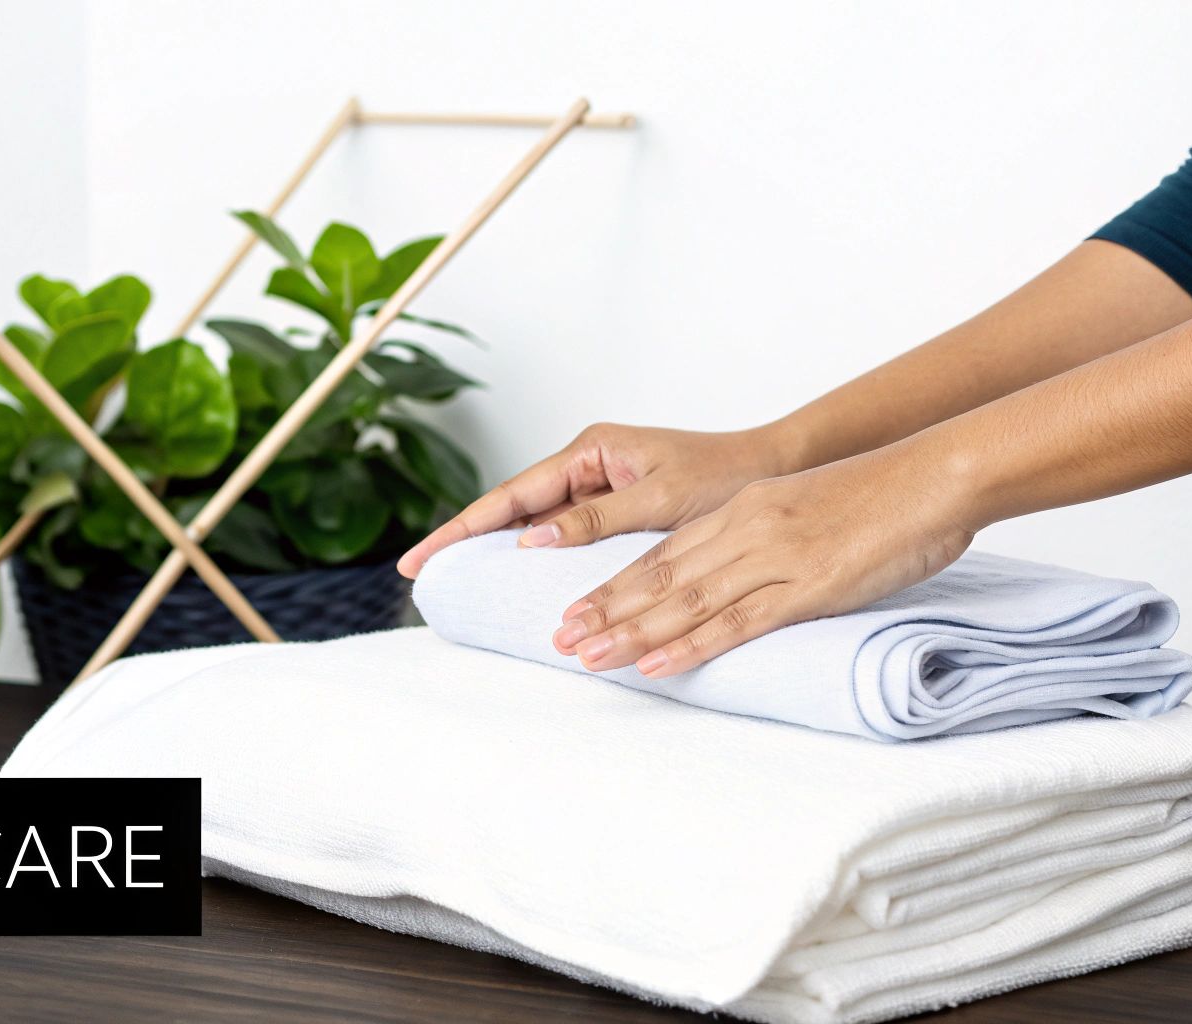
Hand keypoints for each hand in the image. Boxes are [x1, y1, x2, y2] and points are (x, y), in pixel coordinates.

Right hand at [397, 423, 797, 578]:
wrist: (773, 471)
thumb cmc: (726, 477)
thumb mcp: (660, 500)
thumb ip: (595, 520)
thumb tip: (530, 539)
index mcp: (591, 451)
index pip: (511, 494)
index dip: (463, 527)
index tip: (423, 554)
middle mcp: (588, 467)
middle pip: (511, 509)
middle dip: (465, 539)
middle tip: (419, 572)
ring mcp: (599, 491)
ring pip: (535, 527)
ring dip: (497, 552)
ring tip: (454, 581)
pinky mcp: (616, 514)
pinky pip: (567, 540)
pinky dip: (538, 561)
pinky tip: (513, 582)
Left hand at [552, 446, 977, 676]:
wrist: (934, 476)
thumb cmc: (879, 496)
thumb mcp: (804, 509)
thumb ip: (766, 541)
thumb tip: (740, 579)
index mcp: (742, 511)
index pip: (661, 555)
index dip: (614, 585)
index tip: (574, 610)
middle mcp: (745, 531)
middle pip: (658, 578)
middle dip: (604, 610)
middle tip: (559, 639)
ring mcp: (774, 558)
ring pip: (685, 601)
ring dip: (631, 632)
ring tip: (587, 657)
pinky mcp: (808, 586)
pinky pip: (738, 621)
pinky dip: (692, 645)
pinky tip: (656, 664)